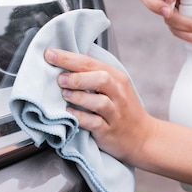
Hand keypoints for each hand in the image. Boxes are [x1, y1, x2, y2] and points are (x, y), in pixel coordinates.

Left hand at [43, 48, 157, 164]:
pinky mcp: (109, 131)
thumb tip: (69, 59)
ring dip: (78, 97)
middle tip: (59, 78)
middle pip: (100, 79)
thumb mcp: (115, 86)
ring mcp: (115, 113)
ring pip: (99, 102)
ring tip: (64, 94)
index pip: (91, 62)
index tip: (49, 54)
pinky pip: (94, 123)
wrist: (142, 137)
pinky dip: (80, 117)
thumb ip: (94, 73)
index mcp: (116, 78)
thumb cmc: (122, 109)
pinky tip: (70, 113)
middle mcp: (118, 94)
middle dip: (77, 77)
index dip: (68, 58)